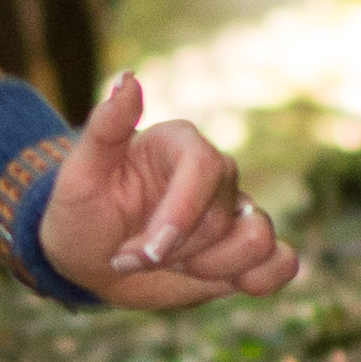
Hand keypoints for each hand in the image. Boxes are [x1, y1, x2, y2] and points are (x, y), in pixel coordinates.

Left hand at [36, 75, 303, 305]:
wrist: (90, 260)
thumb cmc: (82, 212)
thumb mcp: (80, 174)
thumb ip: (104, 128)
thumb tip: (127, 77)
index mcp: (181, 144)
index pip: (206, 168)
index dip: (182, 215)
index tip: (147, 252)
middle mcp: (216, 174)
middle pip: (223, 217)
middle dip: (174, 253)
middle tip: (130, 257)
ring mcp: (234, 212)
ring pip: (257, 240)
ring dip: (210, 268)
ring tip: (171, 267)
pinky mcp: (244, 250)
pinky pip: (281, 262)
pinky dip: (261, 279)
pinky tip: (224, 284)